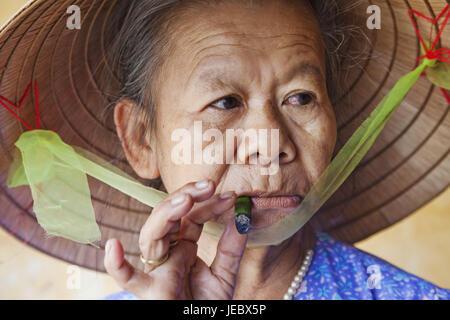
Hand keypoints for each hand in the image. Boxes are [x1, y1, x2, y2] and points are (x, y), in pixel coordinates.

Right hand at [104, 179, 247, 298]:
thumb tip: (242, 216)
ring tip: (185, 199)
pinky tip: (113, 246)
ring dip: (165, 214)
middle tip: (208, 185)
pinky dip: (116, 265)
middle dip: (185, 197)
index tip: (231, 196)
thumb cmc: (207, 306)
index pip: (191, 218)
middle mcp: (167, 256)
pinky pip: (129, 279)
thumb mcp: (225, 275)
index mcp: (183, 249)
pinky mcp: (150, 292)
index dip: (209, 204)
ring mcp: (157, 271)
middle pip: (167, 218)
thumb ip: (232, 247)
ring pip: (150, 236)